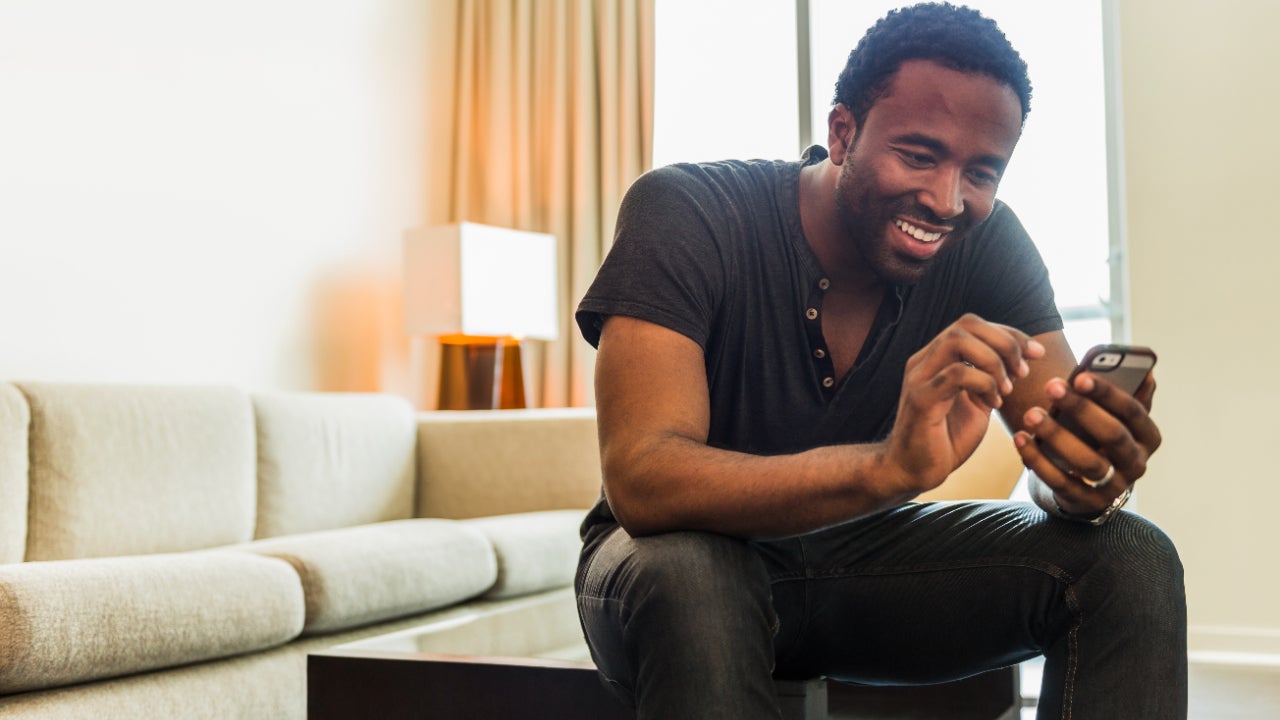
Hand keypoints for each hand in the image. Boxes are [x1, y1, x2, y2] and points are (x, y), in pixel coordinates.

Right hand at [883, 314, 1043, 493]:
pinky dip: (984, 384)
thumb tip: (1020, 359)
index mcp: (936, 358)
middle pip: (966, 324)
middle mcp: (924, 361)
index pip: (972, 324)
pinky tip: (992, 404)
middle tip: (1023, 371)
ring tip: (1007, 388)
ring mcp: (919, 378)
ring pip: (957, 341)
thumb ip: (989, 379)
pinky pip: (956, 374)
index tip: (1036, 353)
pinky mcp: (921, 399)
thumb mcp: (975, 403)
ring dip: (993, 361)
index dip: (1009, 333)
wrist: (913, 471)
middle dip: (1004, 342)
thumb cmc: (945, 439)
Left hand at [1013, 370, 1160, 514]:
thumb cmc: (1100, 438)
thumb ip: (1128, 394)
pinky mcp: (1086, 502)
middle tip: (1052, 386)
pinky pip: (1060, 481)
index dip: (1107, 393)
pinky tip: (1021, 438)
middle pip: (1112, 435)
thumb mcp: (1116, 417)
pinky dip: (1038, 460)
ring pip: (1088, 462)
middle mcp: (1137, 463)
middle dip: (1081, 409)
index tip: (1080, 375)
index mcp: (1148, 436)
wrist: (1091, 484)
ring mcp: (1113, 487)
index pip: (1133, 411)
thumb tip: (1147, 370)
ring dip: (1057, 435)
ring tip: (1031, 414)